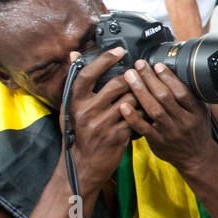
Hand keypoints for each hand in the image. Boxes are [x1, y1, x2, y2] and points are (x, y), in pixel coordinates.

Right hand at [61, 47, 135, 200]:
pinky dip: (143, 112)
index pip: (87, 74)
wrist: (82, 167)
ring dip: (140, 95)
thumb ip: (75, 84)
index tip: (119, 50)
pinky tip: (146, 111)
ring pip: (130, 100)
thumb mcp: (70, 110)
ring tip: (145, 94)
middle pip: (116, 84)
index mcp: (74, 102)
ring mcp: (102, 124)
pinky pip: (136, 117)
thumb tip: (73, 55)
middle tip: (140, 77)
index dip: (104, 59)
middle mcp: (86, 112)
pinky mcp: (117, 136)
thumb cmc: (78, 135)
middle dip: (132, 79)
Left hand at [116, 59, 212, 173]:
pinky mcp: (158, 142)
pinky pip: (143, 128)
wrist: (196, 157)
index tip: (157, 65)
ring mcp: (170, 132)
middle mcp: (184, 122)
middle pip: (165, 97)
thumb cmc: (196, 131)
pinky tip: (123, 105)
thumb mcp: (202, 112)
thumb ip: (192, 96)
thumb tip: (179, 73)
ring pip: (153, 110)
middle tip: (139, 65)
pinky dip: (133, 117)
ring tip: (130, 77)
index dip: (169, 78)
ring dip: (140, 91)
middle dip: (150, 78)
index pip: (182, 92)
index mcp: (196, 112)